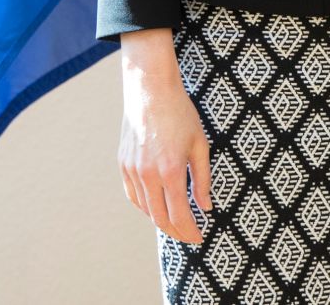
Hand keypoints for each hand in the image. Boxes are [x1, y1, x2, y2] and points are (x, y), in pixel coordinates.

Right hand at [118, 28, 211, 244]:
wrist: (150, 91)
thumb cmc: (181, 114)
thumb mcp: (200, 144)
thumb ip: (202, 178)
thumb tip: (205, 206)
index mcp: (171, 170)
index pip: (179, 215)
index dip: (190, 231)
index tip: (200, 238)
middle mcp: (148, 175)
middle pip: (160, 218)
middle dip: (176, 231)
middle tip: (189, 235)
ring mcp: (132, 171)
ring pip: (145, 209)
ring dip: (160, 221)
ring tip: (175, 224)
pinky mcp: (123, 165)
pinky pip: (133, 195)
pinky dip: (145, 206)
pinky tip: (156, 207)